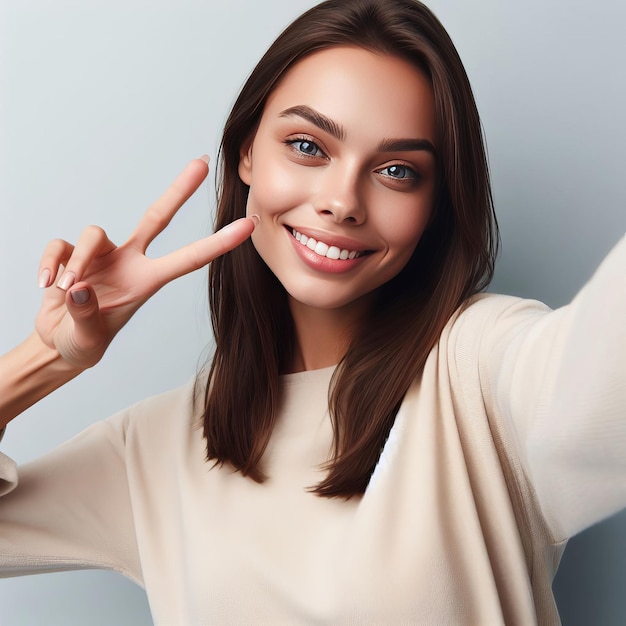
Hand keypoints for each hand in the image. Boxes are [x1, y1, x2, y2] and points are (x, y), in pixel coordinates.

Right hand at [34, 157, 256, 368]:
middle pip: (156, 217)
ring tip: (66, 291)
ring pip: (93, 233)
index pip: (189, 259)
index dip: (219, 243)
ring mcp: (101, 255)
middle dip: (179, 190)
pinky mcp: (70, 253)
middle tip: (201, 163)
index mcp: (146, 282)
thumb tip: (78, 288)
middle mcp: (129, 262)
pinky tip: (46, 285)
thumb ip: (85, 317)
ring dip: (77, 261)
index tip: (248, 225)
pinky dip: (50, 263)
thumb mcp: (87, 340)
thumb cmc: (83, 342)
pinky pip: (60, 246)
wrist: (56, 342)